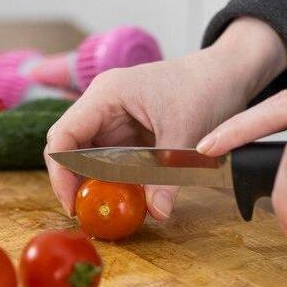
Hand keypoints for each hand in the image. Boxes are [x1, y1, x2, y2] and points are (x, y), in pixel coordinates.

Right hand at [45, 17, 286, 218]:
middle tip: (87, 213)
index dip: (61, 173)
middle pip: (68, 148)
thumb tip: (158, 214)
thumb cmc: (205, 88)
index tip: (73, 204)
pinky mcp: (124, 131)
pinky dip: (112, 179)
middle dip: (74, 182)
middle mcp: (101, 105)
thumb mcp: (186, 135)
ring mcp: (111, 118)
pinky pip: (107, 159)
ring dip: (93, 183)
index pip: (63, 136)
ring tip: (106, 209)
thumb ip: (167, 176)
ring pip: (86, 156)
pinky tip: (124, 197)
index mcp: (106, 95)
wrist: (226, 73)